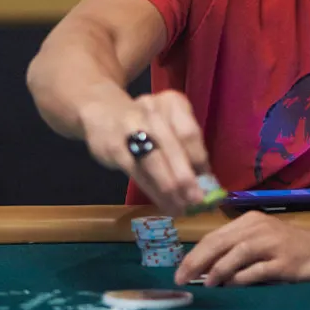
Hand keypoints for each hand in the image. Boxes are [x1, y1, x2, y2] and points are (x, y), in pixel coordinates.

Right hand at [79, 89, 210, 215]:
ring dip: (169, 188)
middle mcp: (151, 109)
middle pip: (172, 146)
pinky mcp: (114, 147)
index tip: (209, 184)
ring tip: (181, 207)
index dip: (200, 160)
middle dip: (186, 177)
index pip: (189, 133)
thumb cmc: (146, 123)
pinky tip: (164, 203)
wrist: (101, 111)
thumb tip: (207, 183)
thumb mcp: (169, 126)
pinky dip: (153, 191)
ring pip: (153, 161)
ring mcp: (130, 127)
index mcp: (172, 102)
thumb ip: (187, 150)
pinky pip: (137, 172)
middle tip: (197, 200)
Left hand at [174, 210, 309, 286]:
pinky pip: (257, 270)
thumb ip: (236, 248)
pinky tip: (231, 286)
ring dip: (217, 270)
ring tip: (207, 284)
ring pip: (237, 254)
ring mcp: (273, 244)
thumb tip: (204, 267)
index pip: (214, 236)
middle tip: (183, 278)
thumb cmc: (290, 246)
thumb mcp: (261, 239)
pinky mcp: (285, 262)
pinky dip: (241, 279)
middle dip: (197, 261)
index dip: (194, 253)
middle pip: (220, 242)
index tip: (179, 270)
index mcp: (249, 221)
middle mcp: (259, 228)